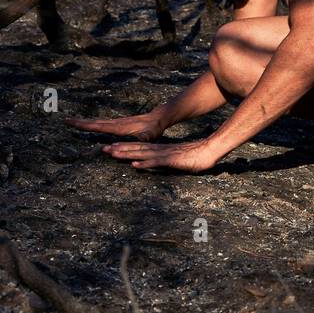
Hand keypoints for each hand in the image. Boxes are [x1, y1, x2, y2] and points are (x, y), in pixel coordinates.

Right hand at [65, 110, 166, 140]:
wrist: (157, 118)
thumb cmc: (153, 129)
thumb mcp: (150, 134)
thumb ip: (146, 137)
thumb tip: (144, 138)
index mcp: (118, 127)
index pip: (98, 126)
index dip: (85, 125)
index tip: (72, 121)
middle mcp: (115, 123)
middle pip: (94, 123)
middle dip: (80, 122)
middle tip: (66, 120)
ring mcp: (117, 122)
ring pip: (98, 122)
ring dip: (85, 122)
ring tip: (74, 121)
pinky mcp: (119, 123)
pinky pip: (103, 124)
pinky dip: (94, 124)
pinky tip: (92, 125)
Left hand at [101, 138, 221, 172]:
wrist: (210, 151)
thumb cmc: (196, 157)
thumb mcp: (177, 160)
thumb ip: (166, 161)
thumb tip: (158, 164)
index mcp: (160, 149)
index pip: (139, 147)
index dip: (125, 147)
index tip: (111, 147)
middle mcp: (160, 150)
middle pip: (136, 148)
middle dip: (120, 149)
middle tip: (104, 149)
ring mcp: (165, 154)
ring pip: (142, 154)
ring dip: (127, 154)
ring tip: (113, 154)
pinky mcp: (171, 160)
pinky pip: (155, 162)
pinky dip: (144, 163)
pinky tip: (134, 165)